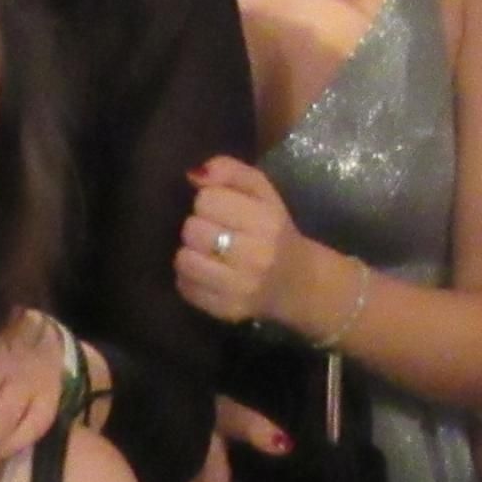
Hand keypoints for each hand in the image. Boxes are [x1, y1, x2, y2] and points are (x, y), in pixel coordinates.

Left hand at [174, 158, 300, 327]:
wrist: (297, 282)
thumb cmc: (273, 229)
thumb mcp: (261, 190)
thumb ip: (229, 171)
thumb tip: (193, 175)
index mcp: (266, 221)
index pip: (206, 200)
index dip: (208, 201)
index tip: (220, 209)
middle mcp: (256, 256)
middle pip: (191, 230)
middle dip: (198, 227)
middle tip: (213, 232)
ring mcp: (241, 287)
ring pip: (184, 260)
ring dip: (190, 253)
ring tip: (207, 253)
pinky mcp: (227, 310)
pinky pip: (185, 287)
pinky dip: (190, 278)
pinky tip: (208, 273)